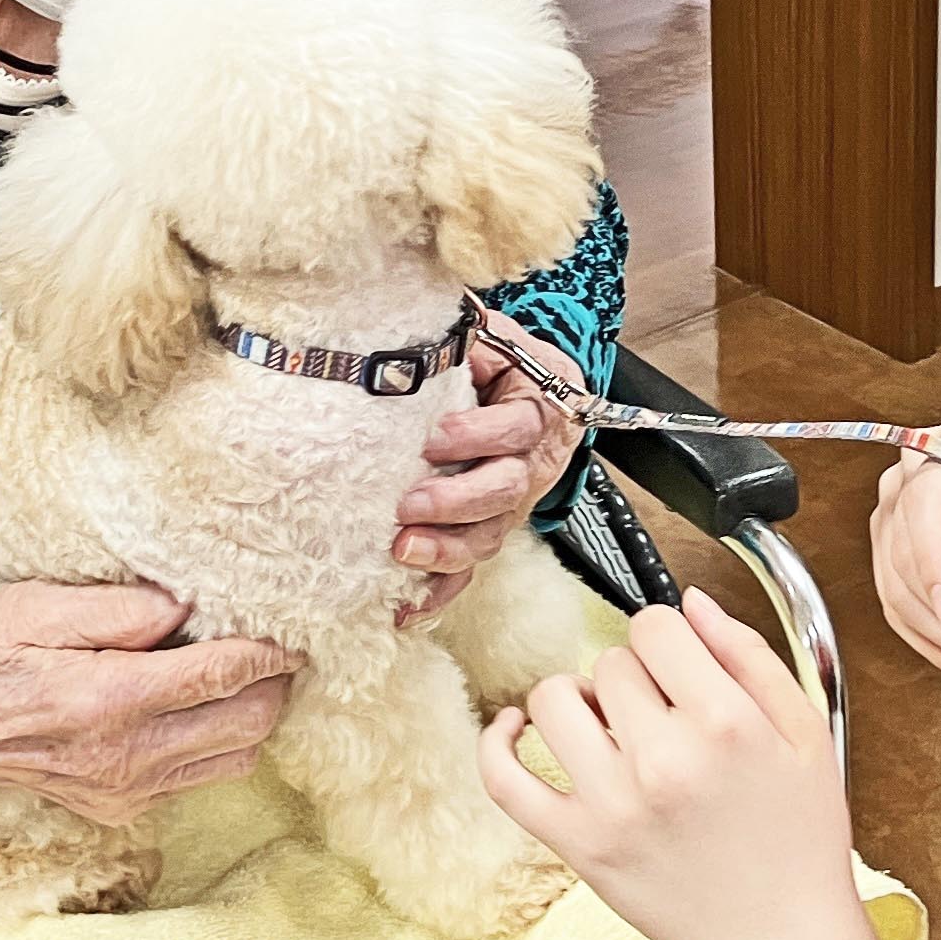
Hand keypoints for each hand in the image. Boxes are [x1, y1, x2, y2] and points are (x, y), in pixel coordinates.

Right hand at [0, 584, 298, 823]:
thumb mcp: (36, 605)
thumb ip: (121, 608)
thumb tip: (190, 603)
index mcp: (109, 701)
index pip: (226, 675)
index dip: (270, 647)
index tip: (291, 622)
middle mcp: (124, 758)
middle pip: (249, 724)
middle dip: (272, 682)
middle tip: (268, 640)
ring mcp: (121, 791)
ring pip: (233, 760)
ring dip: (249, 715)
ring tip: (234, 669)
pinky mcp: (113, 807)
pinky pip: (194, 780)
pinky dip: (213, 744)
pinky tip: (191, 705)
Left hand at [397, 315, 585, 619]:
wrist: (538, 392)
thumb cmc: (504, 362)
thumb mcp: (493, 338)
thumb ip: (465, 335)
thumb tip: (422, 330)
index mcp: (538, 410)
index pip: (516, 427)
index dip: (478, 436)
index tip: (436, 438)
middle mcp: (531, 464)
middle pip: (505, 490)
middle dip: (457, 502)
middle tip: (410, 504)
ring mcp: (512, 504)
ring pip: (489, 536)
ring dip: (446, 550)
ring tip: (402, 552)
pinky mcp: (488, 530)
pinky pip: (470, 568)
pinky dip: (441, 592)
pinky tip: (407, 608)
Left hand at [481, 593, 869, 939]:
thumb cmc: (799, 842)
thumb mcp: (805, 733)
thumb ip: (748, 655)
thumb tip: (690, 602)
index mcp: (725, 723)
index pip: (655, 626)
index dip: (669, 639)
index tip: (680, 667)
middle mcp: (663, 760)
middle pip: (611, 663)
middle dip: (638, 679)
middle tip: (667, 720)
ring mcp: (612, 805)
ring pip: (555, 700)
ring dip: (580, 700)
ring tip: (611, 727)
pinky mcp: (578, 845)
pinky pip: (504, 779)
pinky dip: (497, 741)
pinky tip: (516, 726)